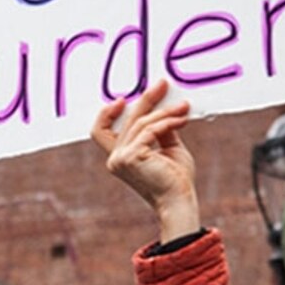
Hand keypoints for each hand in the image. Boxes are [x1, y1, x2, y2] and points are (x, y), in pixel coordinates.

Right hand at [92, 80, 203, 245]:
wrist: (179, 201)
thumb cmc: (176, 180)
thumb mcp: (168, 149)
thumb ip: (162, 131)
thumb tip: (166, 108)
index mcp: (119, 159)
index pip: (100, 131)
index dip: (107, 113)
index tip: (124, 99)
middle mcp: (115, 159)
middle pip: (127, 120)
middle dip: (147, 100)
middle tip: (162, 84)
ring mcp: (121, 159)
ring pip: (142, 123)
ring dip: (165, 112)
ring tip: (183, 108)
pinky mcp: (132, 157)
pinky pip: (150, 130)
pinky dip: (168, 122)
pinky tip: (182, 120)